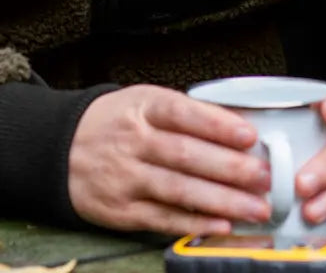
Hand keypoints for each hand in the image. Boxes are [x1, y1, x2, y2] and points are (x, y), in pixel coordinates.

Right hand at [68, 85, 272, 236]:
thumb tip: (237, 127)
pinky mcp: (121, 210)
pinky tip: (222, 225)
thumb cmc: (115, 122)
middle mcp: (133, 141)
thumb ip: (185, 113)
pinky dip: (194, 223)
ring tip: (255, 207)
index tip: (250, 135)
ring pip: (178, 190)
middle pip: (185, 155)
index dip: (217, 124)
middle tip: (264, 178)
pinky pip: (162, 218)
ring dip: (222, 201)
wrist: (61, 149)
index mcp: (142, 107)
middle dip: (230, 168)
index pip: (183, 113)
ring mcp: (125, 177)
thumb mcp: (143, 101)